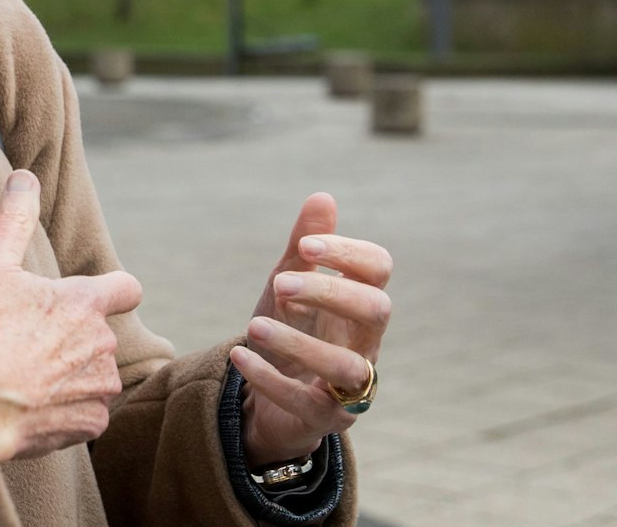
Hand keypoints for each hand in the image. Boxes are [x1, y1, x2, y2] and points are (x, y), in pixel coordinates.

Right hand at [0, 170, 144, 461]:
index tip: (91, 299)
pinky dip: (65, 410)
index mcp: (84, 304)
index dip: (113, 291)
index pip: (127, 288)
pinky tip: (32, 405)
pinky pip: (87, 413)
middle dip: (70, 339)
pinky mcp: (90, 424)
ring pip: (93, 376)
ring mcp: (99, 387)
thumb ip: (14, 219)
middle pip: (97, 337)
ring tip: (25, 377)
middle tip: (26, 344)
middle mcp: (102, 345)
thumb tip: (24, 176)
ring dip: (69, 376)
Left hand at [230, 193, 392, 466]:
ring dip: (299, 342)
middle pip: (376, 311)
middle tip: (279, 283)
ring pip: (347, 366)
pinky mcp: (325, 418)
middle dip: (329, 292)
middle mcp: (365, 342)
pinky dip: (270, 378)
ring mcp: (350, 384)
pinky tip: (238, 356)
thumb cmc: (291, 330)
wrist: (273, 396)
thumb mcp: (290, 285)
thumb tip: (322, 197)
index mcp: (359, 303)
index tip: (307, 244)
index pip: (379, 269)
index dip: (349, 253)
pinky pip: (306, 402)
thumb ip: (305, 248)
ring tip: (252, 325)